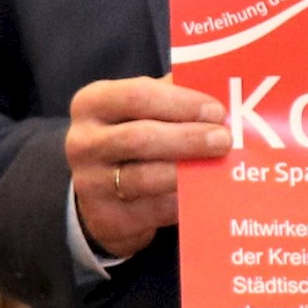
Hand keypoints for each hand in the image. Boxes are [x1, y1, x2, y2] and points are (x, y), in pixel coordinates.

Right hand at [69, 78, 230, 261]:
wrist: (100, 190)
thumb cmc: (131, 136)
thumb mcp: (138, 108)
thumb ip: (171, 94)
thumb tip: (219, 88)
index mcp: (91, 104)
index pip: (136, 96)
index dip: (181, 103)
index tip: (216, 111)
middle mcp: (83, 143)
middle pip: (141, 138)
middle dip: (189, 138)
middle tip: (224, 139)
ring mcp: (90, 184)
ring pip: (146, 178)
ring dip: (189, 172)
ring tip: (220, 165)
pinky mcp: (107, 219)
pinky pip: (154, 210)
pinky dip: (184, 201)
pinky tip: (205, 192)